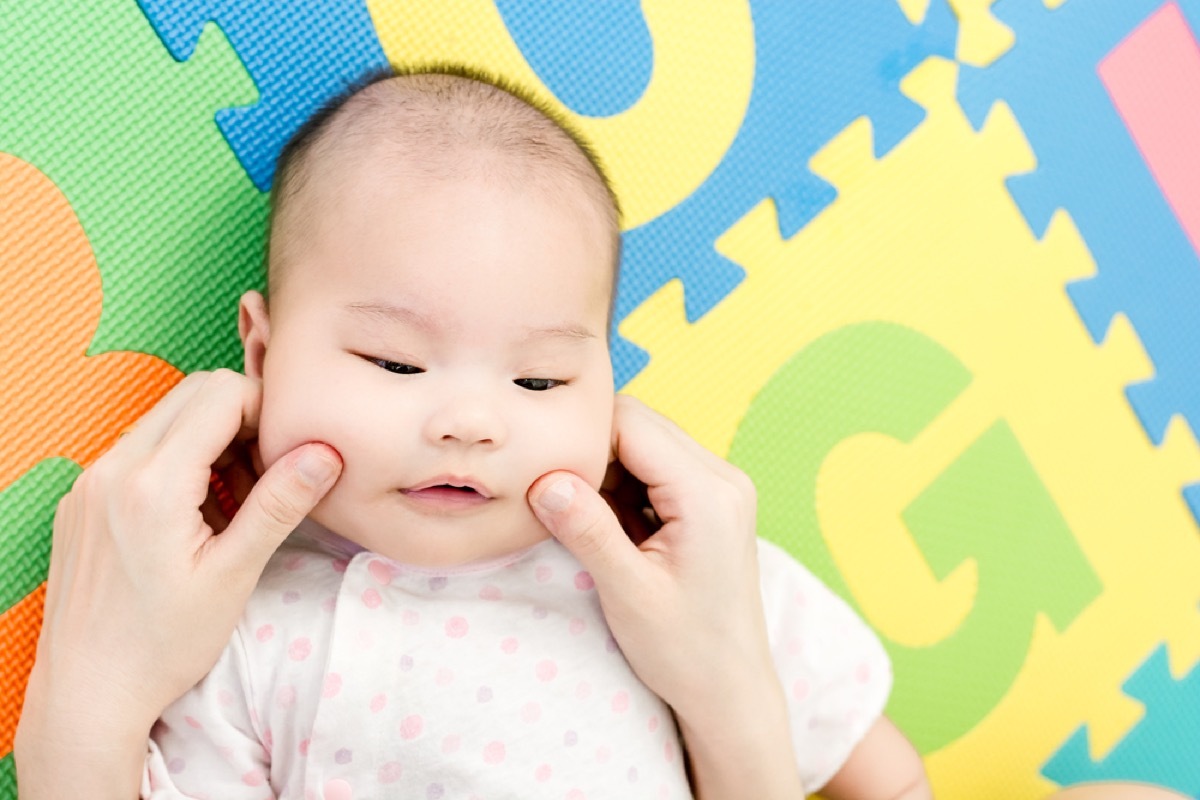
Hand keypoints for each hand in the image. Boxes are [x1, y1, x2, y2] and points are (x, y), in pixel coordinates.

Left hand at [15, 369, 341, 797]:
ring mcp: (89, 481)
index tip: (288, 453)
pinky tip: (197, 517)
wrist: (87, 691)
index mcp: (152, 484)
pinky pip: (139, 451)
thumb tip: (324, 453)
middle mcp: (111, 469)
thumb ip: (279, 504)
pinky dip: (178, 463)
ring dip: (211, 441)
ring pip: (166, 419)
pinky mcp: (81, 498)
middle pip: (192, 394)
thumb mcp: (234, 575)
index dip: (265, 411)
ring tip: (235, 505)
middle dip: (241, 419)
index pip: (219, 394)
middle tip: (267, 474)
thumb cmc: (163, 645)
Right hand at [528, 395, 802, 798]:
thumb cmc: (685, 651)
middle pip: (639, 425)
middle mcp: (722, 477)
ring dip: (604, 470)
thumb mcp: (628, 593)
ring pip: (643, 444)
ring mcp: (719, 488)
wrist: (729, 690)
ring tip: (578, 515)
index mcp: (708, 492)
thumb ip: (588, 530)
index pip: (631, 423)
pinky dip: (621, 487)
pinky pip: (654, 470)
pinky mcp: (708, 503)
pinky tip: (604, 525)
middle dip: (591, 451)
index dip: (581, 438)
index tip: (542, 468)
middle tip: (553, 491)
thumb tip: (545, 480)